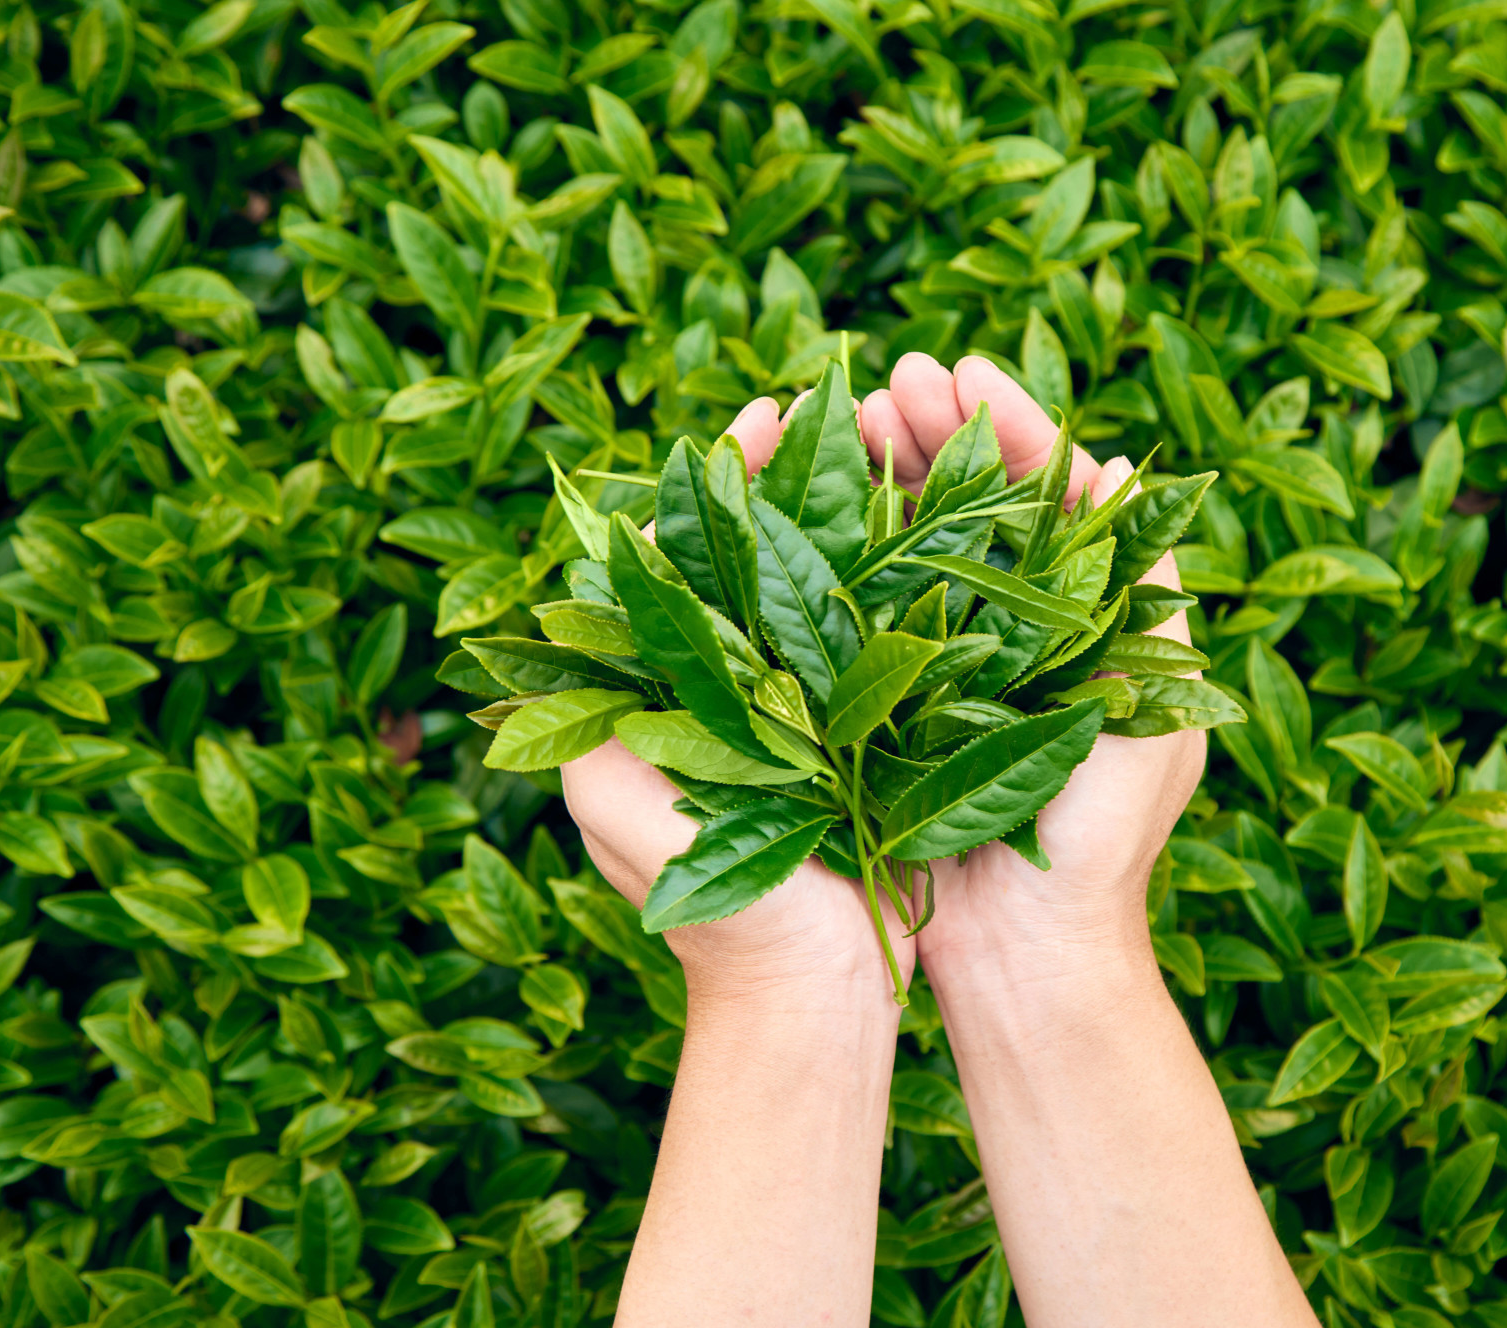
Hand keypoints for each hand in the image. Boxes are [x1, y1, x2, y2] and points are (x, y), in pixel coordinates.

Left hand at [561, 396, 915, 1001]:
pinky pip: (887, 640)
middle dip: (794, 475)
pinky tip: (940, 526)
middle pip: (758, 551)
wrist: (812, 995)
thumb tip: (565, 608)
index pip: (681, 551)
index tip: (760, 419)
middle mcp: (737, 685)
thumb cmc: (712, 909)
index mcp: (667, 688)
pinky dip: (909, 580)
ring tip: (894, 440)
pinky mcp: (876, 735)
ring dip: (857, 508)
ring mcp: (809, 708)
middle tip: (833, 408)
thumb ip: (589, 706)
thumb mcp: (616, 804)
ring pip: (827, 582)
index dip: (716, 479)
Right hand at [859, 353, 1205, 983]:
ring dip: (879, 473)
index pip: (1043, 493)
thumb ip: (1146, 593)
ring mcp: (940, 663)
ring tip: (844, 414)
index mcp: (1079, 617)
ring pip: (908, 542)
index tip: (961, 368)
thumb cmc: (1101, 834)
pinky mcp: (882, 702)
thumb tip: (1120, 469)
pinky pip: (858, 608)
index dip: (1005, 423)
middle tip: (887, 378)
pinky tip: (803, 497)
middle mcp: (1007, 630)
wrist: (1026, 948)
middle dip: (929, 432)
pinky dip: (834, 550)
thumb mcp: (1152, 706)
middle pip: (966, 504)